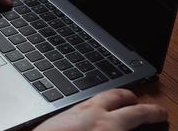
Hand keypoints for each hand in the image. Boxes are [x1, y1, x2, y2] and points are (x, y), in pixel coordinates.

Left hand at [34, 89, 166, 130]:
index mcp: (108, 125)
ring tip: (116, 103)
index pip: (139, 113)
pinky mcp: (62, 112)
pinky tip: (91, 112)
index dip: (154, 112)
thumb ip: (118, 129)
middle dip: (132, 97)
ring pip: (99, 96)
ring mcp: (75, 110)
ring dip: (111, 98)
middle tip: (138, 101)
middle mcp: (91, 112)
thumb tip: (126, 127)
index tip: (160, 112)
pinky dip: (94, 104)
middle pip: (118, 96)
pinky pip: (84, 102)